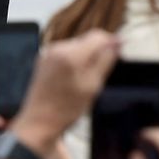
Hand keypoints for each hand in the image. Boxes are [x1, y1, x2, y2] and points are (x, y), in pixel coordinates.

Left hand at [9, 30, 119, 155]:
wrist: (40, 122)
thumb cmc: (65, 109)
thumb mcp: (93, 85)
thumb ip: (106, 60)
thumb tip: (117, 43)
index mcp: (70, 55)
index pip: (98, 36)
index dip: (112, 43)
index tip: (119, 55)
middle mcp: (57, 49)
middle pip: (88, 39)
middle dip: (99, 52)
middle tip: (102, 74)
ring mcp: (49, 53)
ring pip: (78, 46)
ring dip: (87, 57)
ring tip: (87, 79)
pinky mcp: (45, 60)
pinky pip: (67, 53)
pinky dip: (76, 61)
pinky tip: (75, 78)